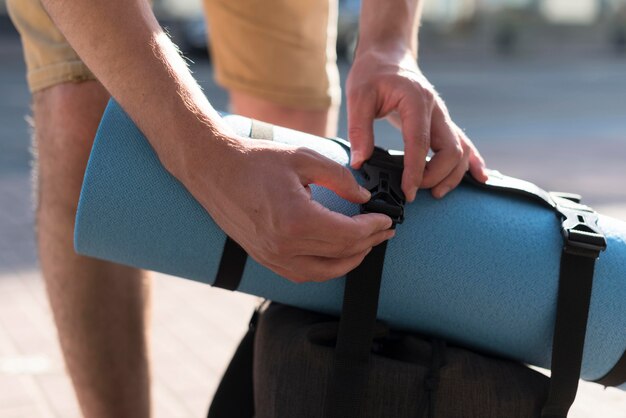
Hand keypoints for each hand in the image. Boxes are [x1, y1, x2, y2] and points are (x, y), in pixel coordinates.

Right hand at [179, 130, 394, 282]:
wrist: (212, 169)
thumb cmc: (254, 160)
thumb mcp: (303, 158)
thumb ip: (339, 178)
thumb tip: (362, 196)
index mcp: (297, 220)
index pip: (349, 234)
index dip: (373, 228)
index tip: (387, 220)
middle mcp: (285, 245)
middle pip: (341, 253)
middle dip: (369, 243)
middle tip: (384, 231)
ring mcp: (272, 256)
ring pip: (324, 271)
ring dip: (350, 261)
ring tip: (366, 246)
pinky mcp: (264, 258)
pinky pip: (302, 274)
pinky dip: (325, 269)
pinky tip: (336, 258)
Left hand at [346, 49, 487, 201]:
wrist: (388, 55)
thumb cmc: (372, 74)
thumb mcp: (358, 97)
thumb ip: (359, 130)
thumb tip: (360, 162)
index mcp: (416, 101)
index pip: (420, 143)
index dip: (415, 171)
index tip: (407, 192)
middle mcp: (436, 109)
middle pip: (451, 149)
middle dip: (436, 176)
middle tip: (414, 191)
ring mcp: (442, 116)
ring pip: (461, 150)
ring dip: (453, 174)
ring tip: (435, 193)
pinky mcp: (442, 122)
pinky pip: (464, 143)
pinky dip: (473, 162)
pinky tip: (480, 178)